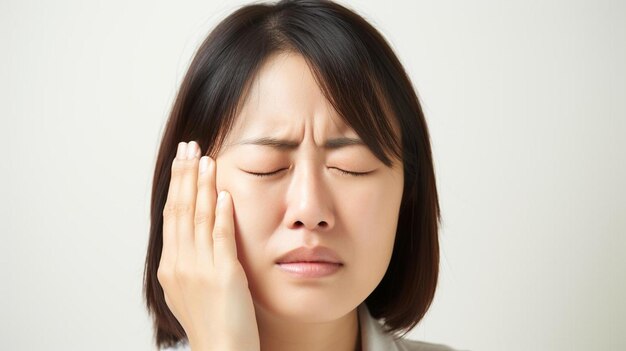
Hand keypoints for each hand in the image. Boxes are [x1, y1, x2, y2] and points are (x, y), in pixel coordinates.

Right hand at [157, 141, 259, 350]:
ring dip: (203, 186)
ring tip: (207, 159)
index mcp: (170, 266)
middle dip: (185, 175)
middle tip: (189, 146)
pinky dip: (222, 213)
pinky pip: (221, 237)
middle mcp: (179, 264)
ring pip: (199, 218)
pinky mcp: (223, 275)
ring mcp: (199, 269)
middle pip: (181, 210)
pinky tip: (225, 193)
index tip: (182, 161)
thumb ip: (191, 257)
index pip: (173, 215)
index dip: (178, 185)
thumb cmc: (213, 322)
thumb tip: (198, 227)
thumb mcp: (191, 288)